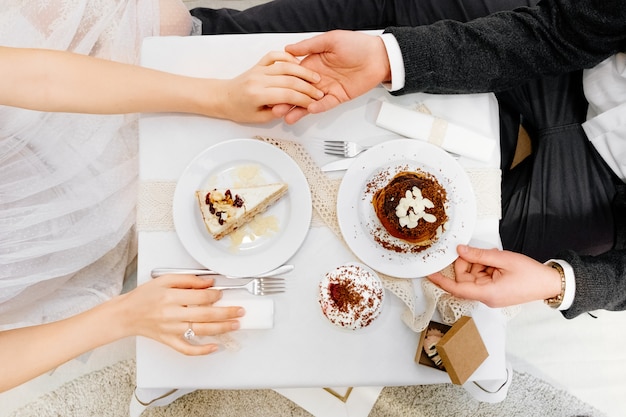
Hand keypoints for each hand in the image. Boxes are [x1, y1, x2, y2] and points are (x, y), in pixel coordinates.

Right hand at [119, 275, 244, 354]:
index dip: (215, 295)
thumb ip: (188, 280)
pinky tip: (214, 347)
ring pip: (200, 331)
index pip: (200, 297)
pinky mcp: (168, 341)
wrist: (126, 314)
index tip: (221, 293)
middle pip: (205, 314)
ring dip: (221, 328)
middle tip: (239, 311)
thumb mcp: (164, 280)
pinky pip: (187, 349)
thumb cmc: (144, 296)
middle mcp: (172, 314)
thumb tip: (208, 283)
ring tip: (235, 324)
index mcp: (171, 297)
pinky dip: (202, 350)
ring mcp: (171, 330)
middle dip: (226, 312)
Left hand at [217, 51, 322, 122]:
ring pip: (285, 66)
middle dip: (308, 87)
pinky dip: (287, 57)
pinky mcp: (259, 64)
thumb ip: (276, 113)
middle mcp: (259, 80)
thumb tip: (291, 107)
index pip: (288, 95)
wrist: (222, 97)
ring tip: (314, 77)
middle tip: (318, 92)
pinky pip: (274, 56)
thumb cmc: (237, 109)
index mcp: (258, 95)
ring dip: (303, 71)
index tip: (313, 103)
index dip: (304, 99)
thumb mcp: (258, 119)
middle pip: (290, 80)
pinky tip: (297, 63)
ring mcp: (259, 70)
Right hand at [275, 30, 391, 123]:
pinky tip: (308, 109)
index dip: (284, 83)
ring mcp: (328, 88)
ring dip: (298, 109)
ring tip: (288, 116)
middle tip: (276, 107)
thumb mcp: (330, 40)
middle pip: (299, 92)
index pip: (294, 76)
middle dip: (287, 100)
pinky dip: (317, 107)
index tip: (273, 88)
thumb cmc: (357, 45)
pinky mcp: (338, 96)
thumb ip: (309, 46)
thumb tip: (289, 49)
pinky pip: (326, 104)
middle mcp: (318, 78)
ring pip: (309, 101)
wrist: (378, 56)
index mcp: (314, 63)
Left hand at [427, 245, 562, 307]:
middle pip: (464, 280)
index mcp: (488, 294)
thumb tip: (460, 250)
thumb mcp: (503, 259)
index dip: (441, 280)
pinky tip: (495, 260)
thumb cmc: (531, 274)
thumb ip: (479, 255)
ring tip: (494, 256)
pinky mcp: (495, 291)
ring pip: (473, 277)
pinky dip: (485, 267)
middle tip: (475, 251)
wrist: (550, 283)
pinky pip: (482, 278)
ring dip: (479, 264)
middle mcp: (487, 297)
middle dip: (467, 264)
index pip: (457, 289)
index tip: (428, 273)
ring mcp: (491, 295)